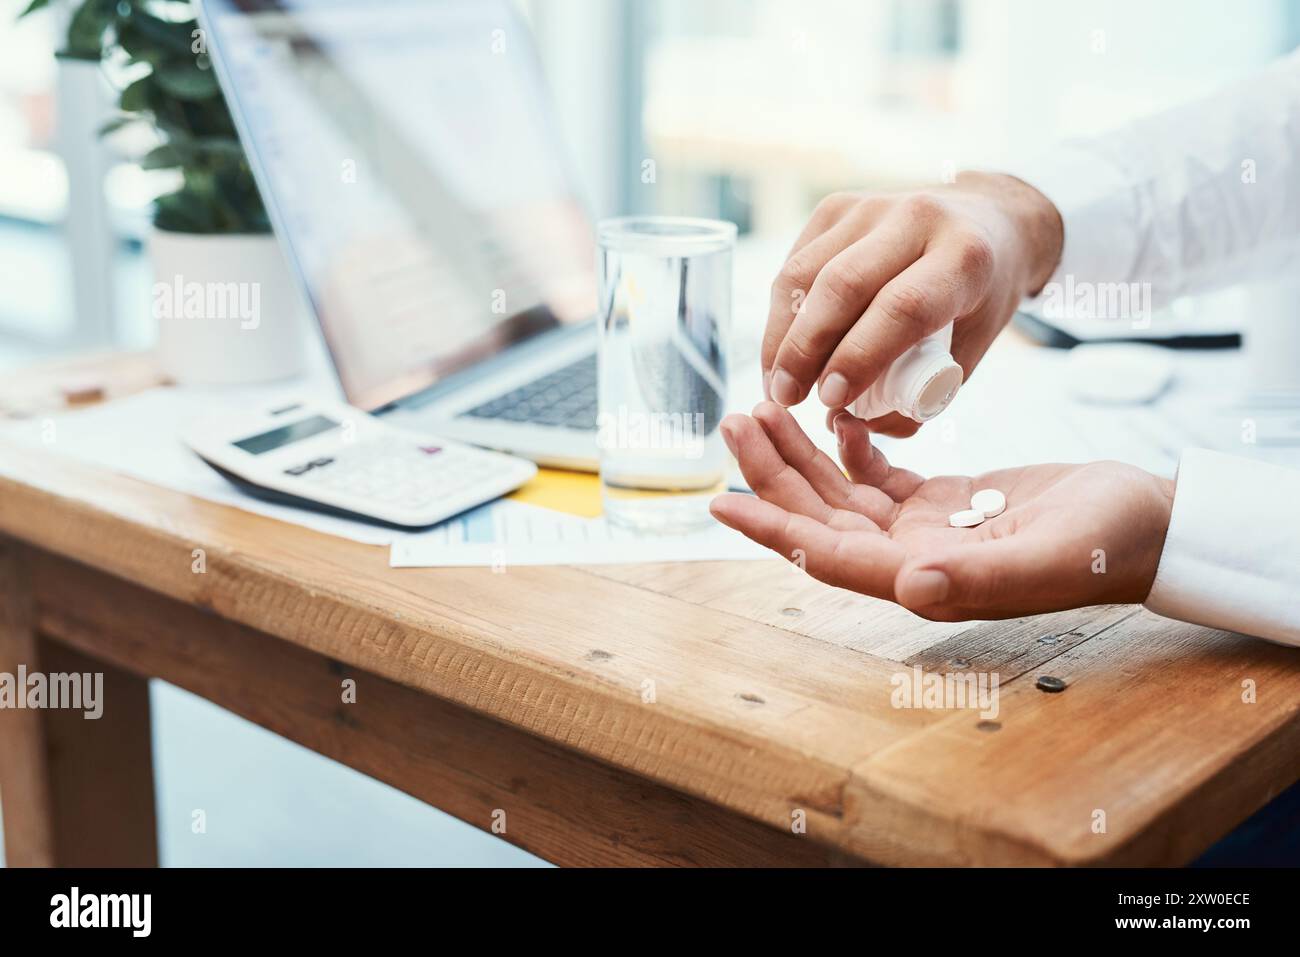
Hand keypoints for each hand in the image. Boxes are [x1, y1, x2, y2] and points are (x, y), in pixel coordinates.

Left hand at [711, 403, 1174, 620]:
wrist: (1153, 524)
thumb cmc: (1111, 543)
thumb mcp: (1051, 555)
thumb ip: (978, 577)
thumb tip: (906, 588)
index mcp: (925, 578)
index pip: (827, 556)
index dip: (773, 529)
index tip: (722, 498)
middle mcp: (912, 560)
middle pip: (821, 518)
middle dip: (773, 472)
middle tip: (735, 418)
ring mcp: (926, 532)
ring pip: (842, 494)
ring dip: (801, 454)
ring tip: (763, 408)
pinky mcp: (945, 504)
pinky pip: (880, 479)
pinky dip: (853, 448)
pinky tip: (837, 417)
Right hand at [762, 172, 1062, 435]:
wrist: (988, 223)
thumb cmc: (978, 298)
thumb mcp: (970, 350)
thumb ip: (916, 395)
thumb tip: (846, 423)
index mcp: (964, 257)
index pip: (901, 308)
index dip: (858, 357)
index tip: (829, 400)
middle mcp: (918, 219)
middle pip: (842, 286)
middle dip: (804, 350)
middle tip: (786, 398)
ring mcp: (872, 206)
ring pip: (806, 273)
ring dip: (781, 335)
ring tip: (776, 382)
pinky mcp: (839, 206)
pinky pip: (795, 264)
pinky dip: (781, 312)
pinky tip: (781, 348)